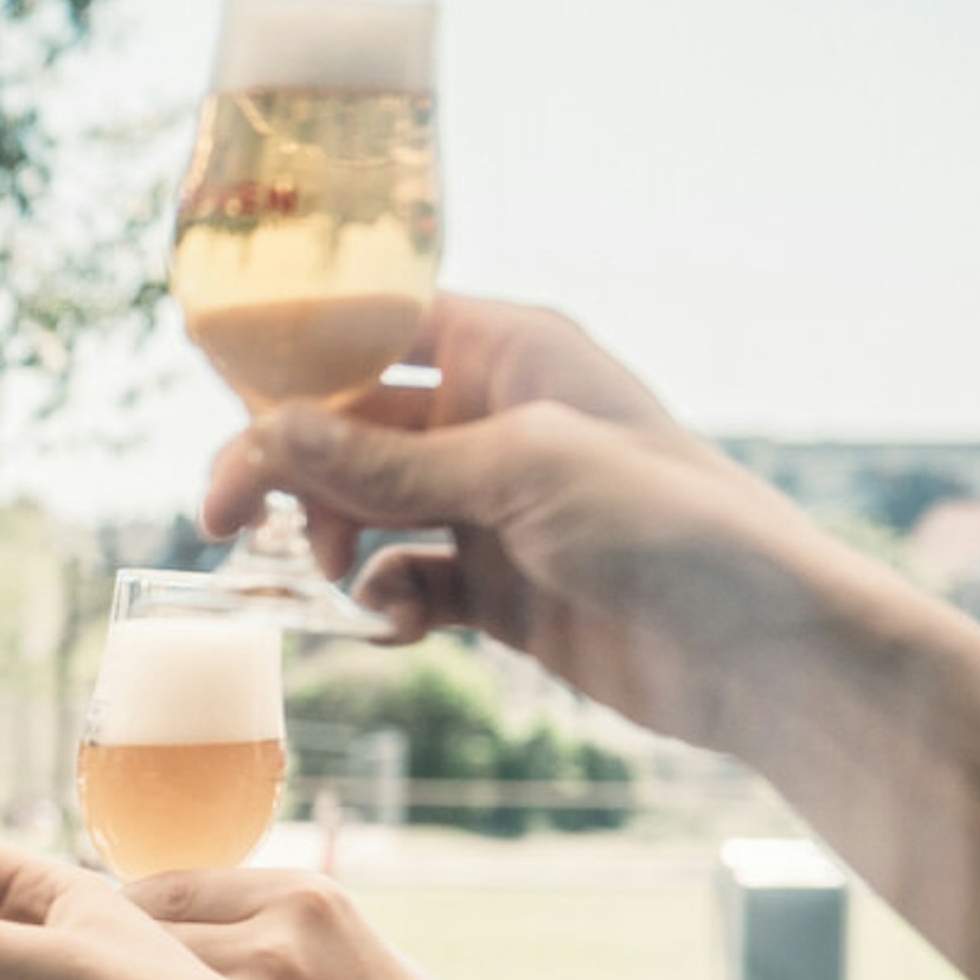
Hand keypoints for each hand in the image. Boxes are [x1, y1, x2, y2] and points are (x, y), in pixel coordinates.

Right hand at [196, 295, 862, 750]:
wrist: (761, 652)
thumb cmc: (669, 526)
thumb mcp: (517, 473)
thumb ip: (384, 461)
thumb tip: (264, 437)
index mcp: (512, 352)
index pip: (375, 327)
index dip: (294, 357)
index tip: (218, 395)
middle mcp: (494, 419)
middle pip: (349, 425)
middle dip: (288, 471)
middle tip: (223, 524)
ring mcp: (492, 506)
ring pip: (363, 507)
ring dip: (330, 542)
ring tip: (332, 581)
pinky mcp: (496, 587)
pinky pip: (400, 580)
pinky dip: (382, 603)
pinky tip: (393, 627)